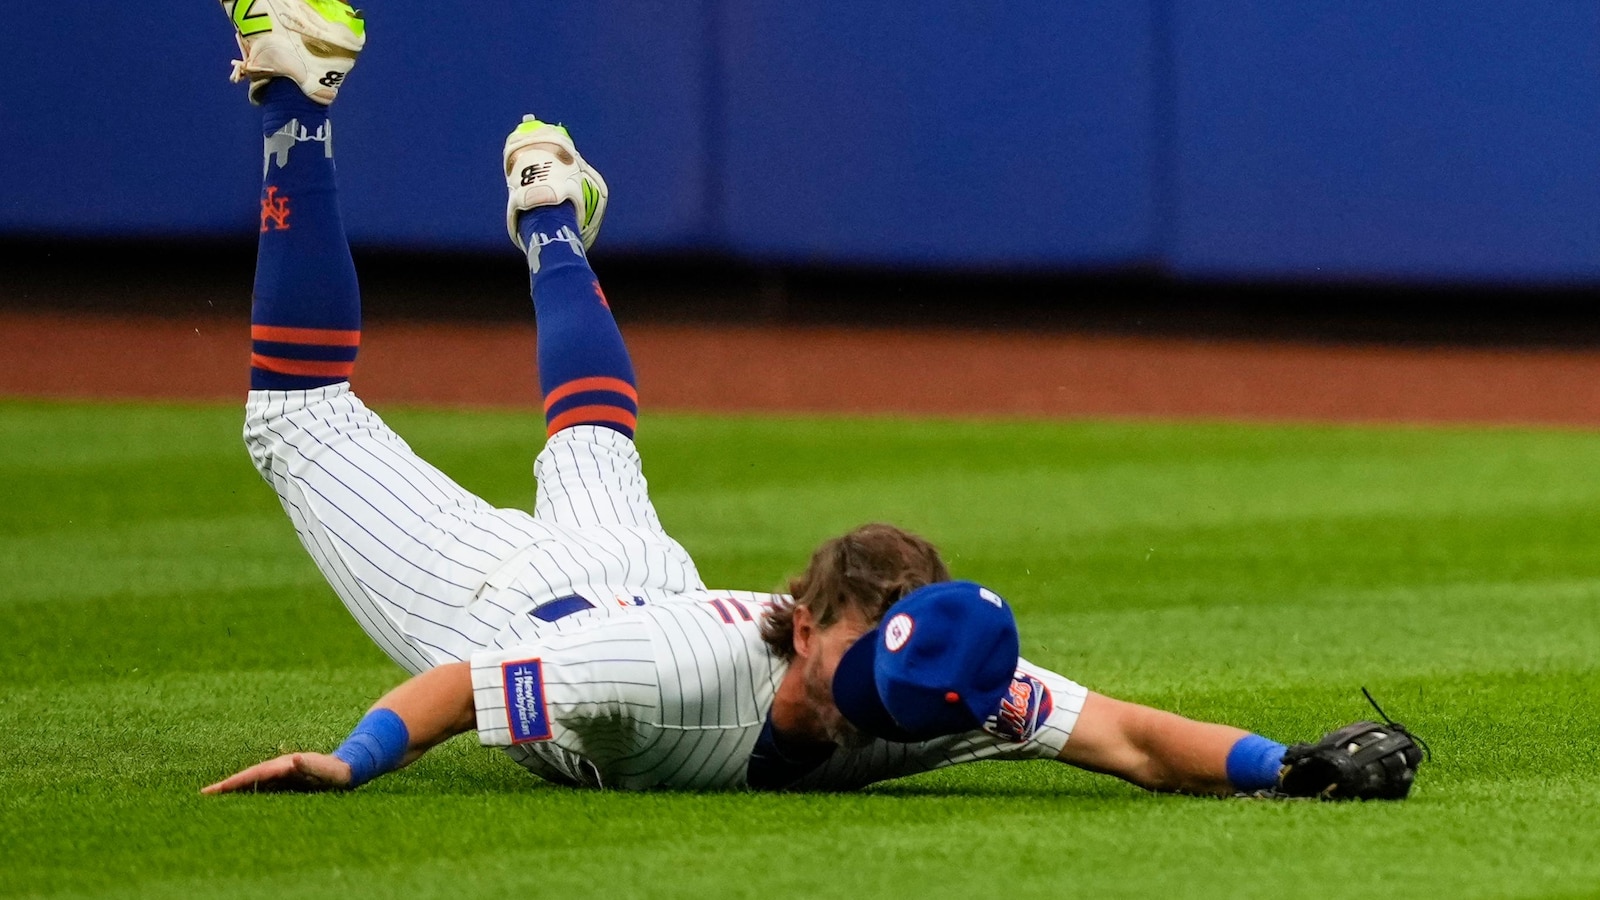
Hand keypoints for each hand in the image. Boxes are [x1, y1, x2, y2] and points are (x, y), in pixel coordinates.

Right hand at [202, 752, 352, 794]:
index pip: (253, 776)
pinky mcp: (287, 778)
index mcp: (285, 767)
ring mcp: (282, 772)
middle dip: (227, 786)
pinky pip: (263, 785)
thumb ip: (311, 768)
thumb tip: (294, 761)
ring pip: (254, 781)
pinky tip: (241, 797)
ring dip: (236, 788)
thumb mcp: (327, 772)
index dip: (232, 783)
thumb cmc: (337, 773)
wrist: (349, 767)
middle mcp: (280, 768)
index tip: (213, 791)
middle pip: (249, 778)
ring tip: (216, 797)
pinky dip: (249, 789)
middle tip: (204, 795)